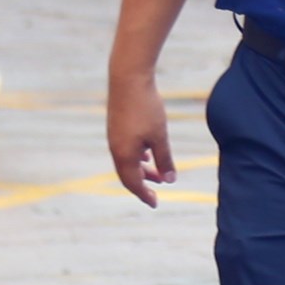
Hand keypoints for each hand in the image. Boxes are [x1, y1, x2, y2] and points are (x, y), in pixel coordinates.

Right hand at [107, 72, 175, 205]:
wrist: (128, 80)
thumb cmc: (146, 109)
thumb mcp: (160, 137)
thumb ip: (165, 159)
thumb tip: (170, 180)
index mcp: (124, 154)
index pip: (133, 183)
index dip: (144, 195)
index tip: (155, 204)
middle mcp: (115, 148)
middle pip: (128, 174)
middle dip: (143, 184)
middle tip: (158, 192)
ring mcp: (114, 136)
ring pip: (127, 161)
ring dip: (142, 169)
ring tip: (158, 174)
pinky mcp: (116, 126)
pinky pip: (125, 149)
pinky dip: (137, 157)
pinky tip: (148, 154)